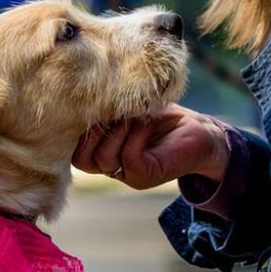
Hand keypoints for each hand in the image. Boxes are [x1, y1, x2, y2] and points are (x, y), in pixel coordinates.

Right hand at [72, 104, 229, 189]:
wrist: (199, 130)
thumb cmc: (161, 114)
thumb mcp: (125, 106)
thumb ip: (103, 107)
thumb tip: (79, 94)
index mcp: (100, 151)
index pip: (71, 151)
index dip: (74, 129)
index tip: (88, 104)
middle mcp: (110, 166)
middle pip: (80, 159)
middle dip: (92, 130)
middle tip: (112, 109)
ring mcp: (126, 175)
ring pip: (103, 160)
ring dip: (117, 131)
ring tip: (133, 116)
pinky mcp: (145, 177)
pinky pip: (128, 159)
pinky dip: (135, 137)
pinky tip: (146, 124)